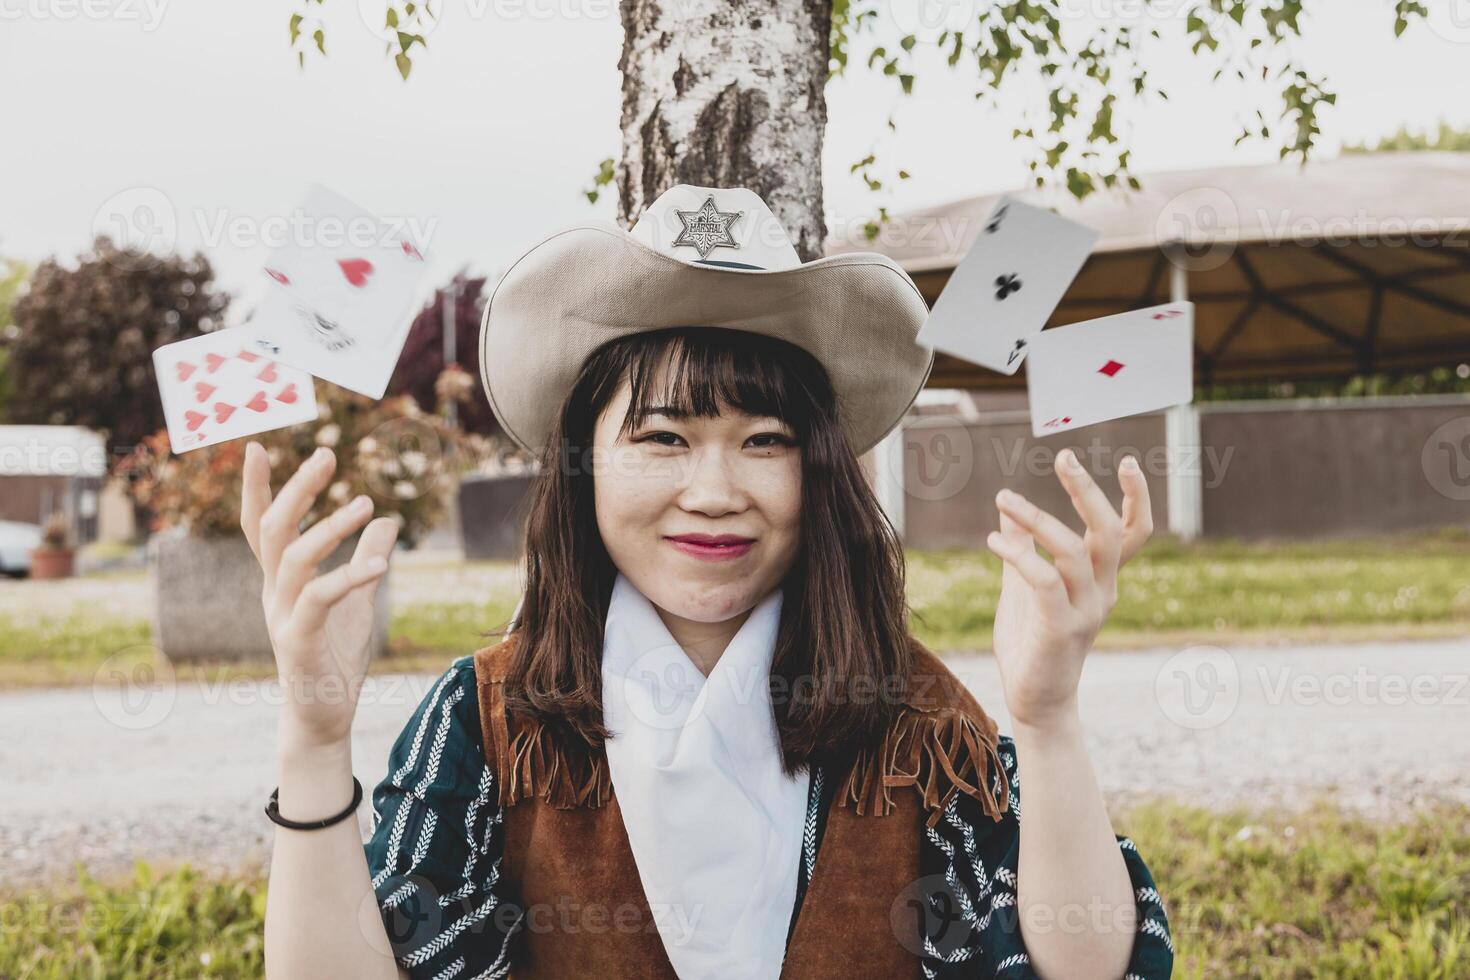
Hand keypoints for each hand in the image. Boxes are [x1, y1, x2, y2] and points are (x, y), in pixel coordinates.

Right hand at [240, 442, 398, 750]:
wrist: (322, 717)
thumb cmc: (334, 656)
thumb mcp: (358, 599)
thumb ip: (366, 557)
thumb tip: (387, 519)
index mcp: (281, 580)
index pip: (261, 525)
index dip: (256, 487)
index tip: (255, 446)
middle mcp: (274, 593)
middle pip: (273, 529)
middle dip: (297, 488)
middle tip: (327, 454)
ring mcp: (282, 617)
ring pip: (293, 559)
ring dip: (330, 526)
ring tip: (367, 503)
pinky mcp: (298, 641)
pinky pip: (318, 599)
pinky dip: (348, 578)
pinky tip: (381, 566)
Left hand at [985, 449, 1151, 730]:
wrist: (1035, 702)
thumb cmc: (1032, 642)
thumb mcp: (1024, 586)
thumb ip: (1023, 548)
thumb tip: (1008, 508)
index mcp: (1102, 580)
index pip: (1134, 532)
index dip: (1136, 496)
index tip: (1123, 460)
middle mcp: (1103, 592)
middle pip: (1109, 531)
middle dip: (1088, 491)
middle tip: (1065, 457)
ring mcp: (1085, 611)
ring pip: (1074, 550)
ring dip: (1038, 519)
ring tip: (1005, 497)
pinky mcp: (1060, 628)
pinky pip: (1045, 580)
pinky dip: (1019, 555)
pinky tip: (993, 542)